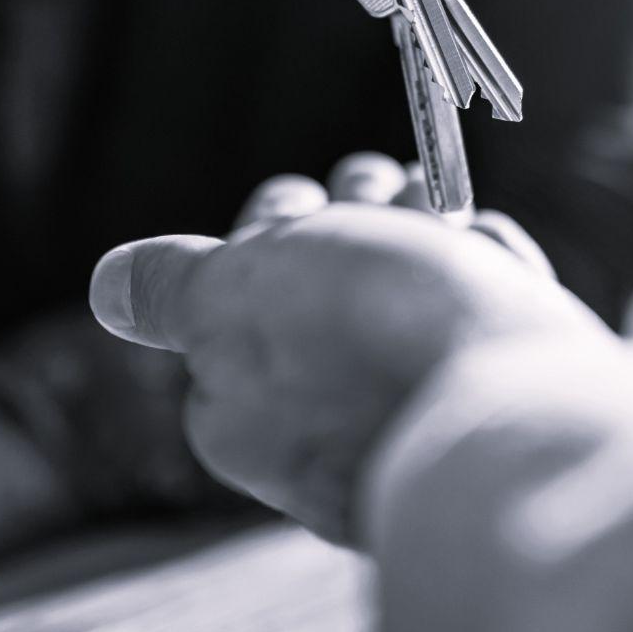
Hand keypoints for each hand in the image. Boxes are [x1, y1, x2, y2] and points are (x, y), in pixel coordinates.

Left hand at [89, 153, 611, 540]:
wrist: (526, 407)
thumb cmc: (367, 336)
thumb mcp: (238, 293)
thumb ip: (172, 289)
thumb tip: (107, 288)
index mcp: (238, 414)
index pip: (243, 292)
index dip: (277, 228)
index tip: (305, 210)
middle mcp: (320, 433)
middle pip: (330, 286)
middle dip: (361, 219)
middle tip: (381, 198)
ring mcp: (414, 424)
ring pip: (416, 290)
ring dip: (432, 230)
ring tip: (448, 222)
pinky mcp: (498, 409)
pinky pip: (486, 320)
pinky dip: (494, 277)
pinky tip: (498, 272)